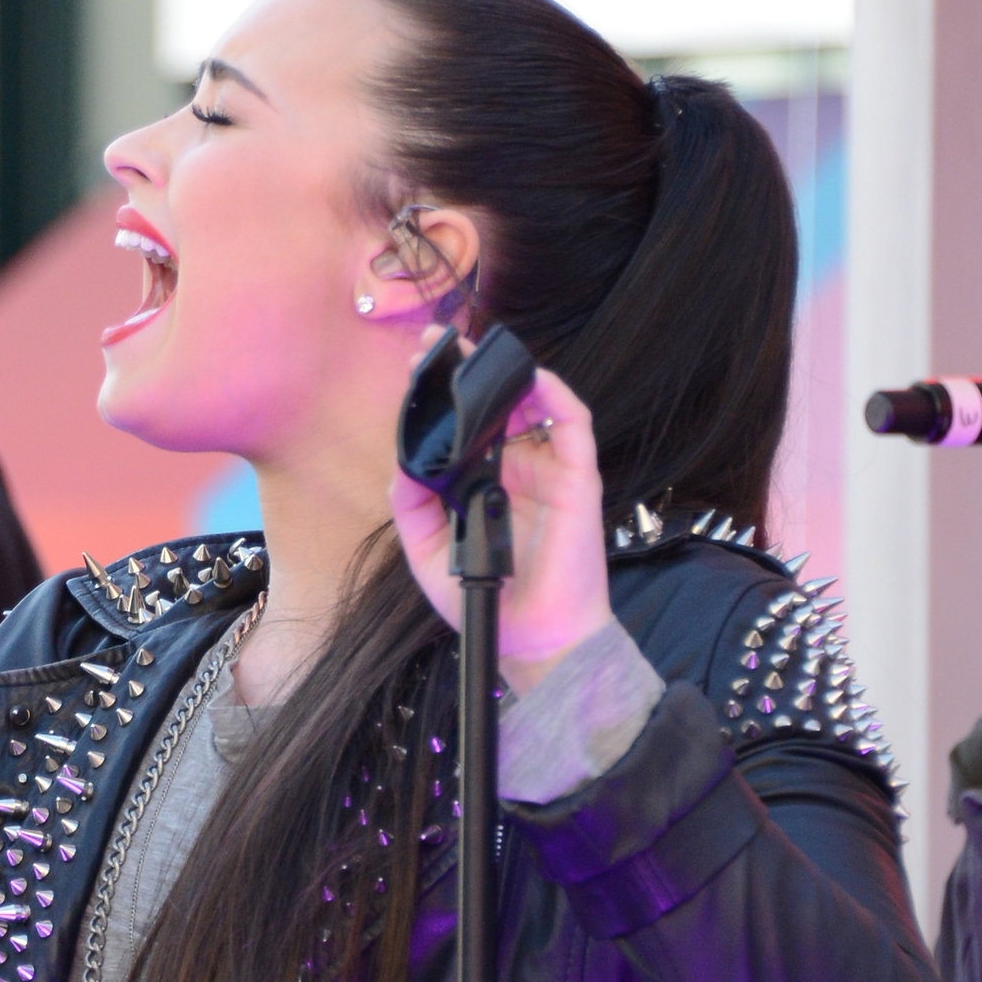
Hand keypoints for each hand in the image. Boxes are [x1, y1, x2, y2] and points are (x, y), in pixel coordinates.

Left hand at [390, 332, 613, 693]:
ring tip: (470, 353)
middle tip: (434, 342)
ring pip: (534, 404)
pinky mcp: (577, 478)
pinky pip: (573, 423)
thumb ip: (412, 503)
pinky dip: (553, 394)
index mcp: (483, 482)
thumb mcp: (427, 548)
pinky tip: (528, 379)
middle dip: (466, 371)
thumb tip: (404, 457)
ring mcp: (548, 470)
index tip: (413, 367)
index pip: (465, 425)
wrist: (531, 638)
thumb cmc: (484, 598)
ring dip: (505, 373)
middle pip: (496, 405)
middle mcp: (516, 469)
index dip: (442, 395)